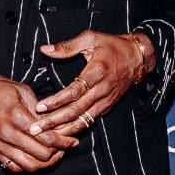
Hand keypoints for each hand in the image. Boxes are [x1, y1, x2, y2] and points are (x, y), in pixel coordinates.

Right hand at [0, 65, 78, 171]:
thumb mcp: (21, 90)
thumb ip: (38, 109)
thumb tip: (52, 122)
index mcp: (17, 116)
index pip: (47, 138)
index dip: (64, 142)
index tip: (72, 141)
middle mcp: (8, 134)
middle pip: (41, 154)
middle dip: (58, 153)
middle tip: (65, 147)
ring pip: (28, 165)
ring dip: (44, 163)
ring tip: (52, 156)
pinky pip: (13, 166)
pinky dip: (27, 166)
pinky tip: (34, 158)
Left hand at [31, 31, 155, 134]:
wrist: (139, 57)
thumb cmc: (114, 46)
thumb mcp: (91, 38)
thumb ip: (67, 46)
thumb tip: (45, 49)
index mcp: (96, 72)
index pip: (73, 92)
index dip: (55, 101)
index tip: (40, 107)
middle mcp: (101, 90)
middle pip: (75, 111)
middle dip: (54, 122)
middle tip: (36, 129)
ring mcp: (105, 101)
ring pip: (82, 120)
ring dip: (63, 129)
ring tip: (45, 135)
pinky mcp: (107, 107)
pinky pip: (89, 121)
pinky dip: (75, 129)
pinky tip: (62, 133)